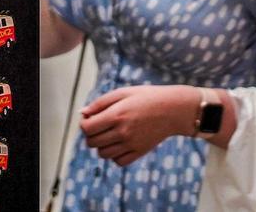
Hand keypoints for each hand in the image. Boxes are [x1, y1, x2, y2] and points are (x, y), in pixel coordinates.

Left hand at [80, 85, 196, 166]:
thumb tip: (82, 113)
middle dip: (90, 135)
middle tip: (99, 126)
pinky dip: (115, 155)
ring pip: (103, 154)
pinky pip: (118, 161)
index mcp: (116, 115)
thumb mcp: (122, 93)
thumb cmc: (146, 97)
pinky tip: (119, 144)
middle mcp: (123, 132)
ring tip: (109, 135)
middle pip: (92, 143)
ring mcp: (132, 144)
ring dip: (101, 145)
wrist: (173, 109)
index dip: (84, 124)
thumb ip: (100, 103)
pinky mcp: (140, 152)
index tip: (90, 119)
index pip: (87, 128)